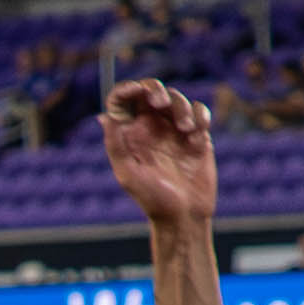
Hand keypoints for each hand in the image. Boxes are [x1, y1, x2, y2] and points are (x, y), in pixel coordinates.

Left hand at [101, 79, 217, 223]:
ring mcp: (175, 130)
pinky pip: (199, 112)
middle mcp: (151, 128)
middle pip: (150, 91)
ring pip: (176, 99)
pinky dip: (200, 114)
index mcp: (131, 134)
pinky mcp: (197, 136)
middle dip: (155, 89)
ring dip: (181, 106)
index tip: (136, 90)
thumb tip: (103, 116)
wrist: (184, 216)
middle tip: (159, 102)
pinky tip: (198, 133)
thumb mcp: (127, 174)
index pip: (123, 101)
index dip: (127, 89)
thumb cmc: (152, 199)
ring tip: (186, 129)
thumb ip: (115, 144)